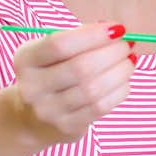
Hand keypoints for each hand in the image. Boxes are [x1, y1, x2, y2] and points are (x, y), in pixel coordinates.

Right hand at [11, 23, 135, 144]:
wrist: (31, 120)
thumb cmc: (51, 74)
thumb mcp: (51, 54)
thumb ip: (78, 40)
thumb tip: (115, 31)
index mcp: (25, 60)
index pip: (59, 45)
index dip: (93, 35)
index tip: (118, 28)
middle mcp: (32, 87)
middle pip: (81, 67)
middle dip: (112, 53)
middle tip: (127, 46)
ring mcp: (49, 110)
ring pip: (94, 89)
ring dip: (120, 72)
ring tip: (129, 61)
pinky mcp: (67, 127)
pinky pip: (100, 107)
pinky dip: (119, 91)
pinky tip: (124, 81)